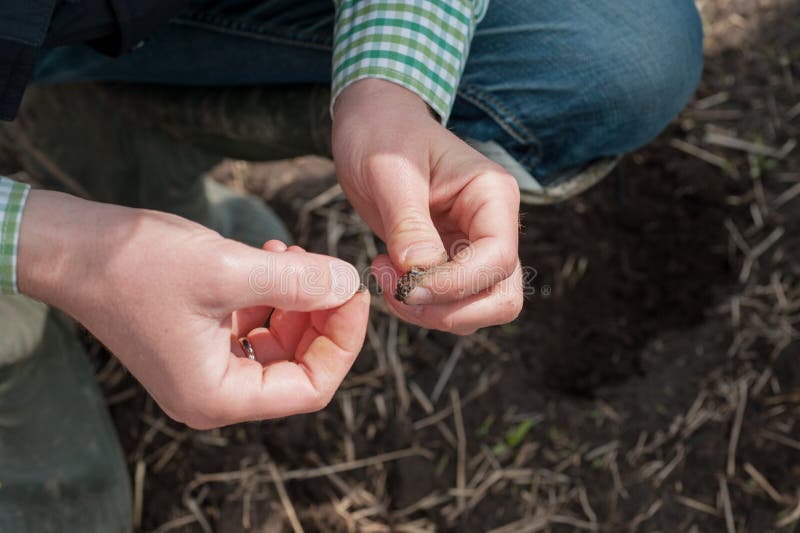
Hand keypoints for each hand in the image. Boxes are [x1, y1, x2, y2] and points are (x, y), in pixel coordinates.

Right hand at [18, 190, 369, 428]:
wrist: (71, 247)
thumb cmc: (135, 265)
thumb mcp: (228, 271)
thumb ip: (298, 283)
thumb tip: (349, 283)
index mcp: (217, 397)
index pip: (310, 388)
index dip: (343, 341)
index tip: (355, 293)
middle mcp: (213, 392)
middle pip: (298, 364)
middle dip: (320, 314)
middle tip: (326, 268)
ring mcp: (205, 365)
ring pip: (280, 340)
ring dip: (297, 298)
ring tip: (290, 254)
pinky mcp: (199, 338)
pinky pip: (254, 323)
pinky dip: (271, 293)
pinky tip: (272, 255)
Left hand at [333, 79, 522, 334]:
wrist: (372, 124)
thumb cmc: (382, 135)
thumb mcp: (389, 173)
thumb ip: (408, 224)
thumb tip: (420, 273)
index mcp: (492, 195)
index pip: (498, 258)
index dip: (457, 284)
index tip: (407, 287)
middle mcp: (494, 226)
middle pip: (502, 296)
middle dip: (450, 310)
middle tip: (397, 292)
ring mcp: (475, 247)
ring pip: (480, 308)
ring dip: (433, 313)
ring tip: (386, 280)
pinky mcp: (451, 261)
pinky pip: (451, 303)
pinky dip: (422, 306)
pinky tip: (389, 276)